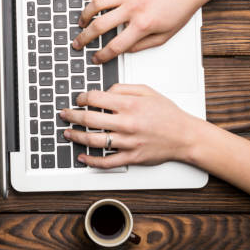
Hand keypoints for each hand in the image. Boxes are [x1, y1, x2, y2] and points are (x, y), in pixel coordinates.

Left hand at [60, 84, 200, 167]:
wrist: (185, 136)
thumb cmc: (167, 114)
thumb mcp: (147, 91)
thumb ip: (123, 87)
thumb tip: (104, 90)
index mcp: (129, 104)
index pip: (95, 98)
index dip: (82, 98)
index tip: (78, 99)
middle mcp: (126, 123)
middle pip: (89, 119)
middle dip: (71, 116)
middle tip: (64, 114)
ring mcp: (128, 142)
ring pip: (94, 140)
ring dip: (76, 136)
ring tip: (67, 133)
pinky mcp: (131, 157)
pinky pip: (107, 161)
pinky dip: (91, 161)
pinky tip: (82, 157)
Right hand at [72, 0, 200, 63]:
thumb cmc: (181, 8)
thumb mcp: (165, 35)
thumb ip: (142, 45)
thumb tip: (125, 50)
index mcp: (143, 25)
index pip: (116, 46)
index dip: (102, 55)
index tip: (96, 58)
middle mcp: (133, 8)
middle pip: (100, 25)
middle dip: (85, 37)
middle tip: (78, 42)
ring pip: (98, 3)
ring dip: (85, 15)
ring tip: (81, 22)